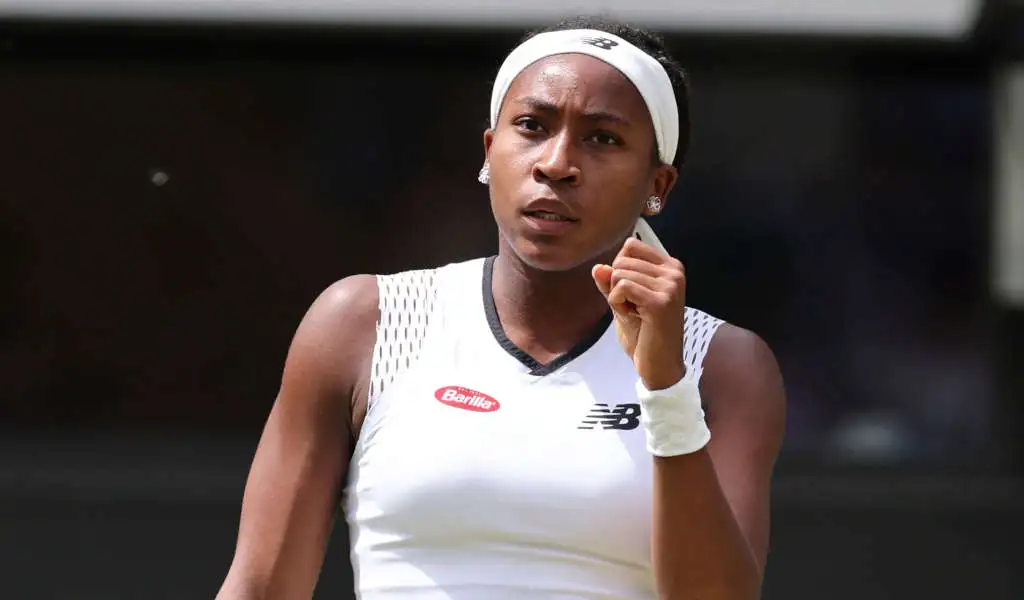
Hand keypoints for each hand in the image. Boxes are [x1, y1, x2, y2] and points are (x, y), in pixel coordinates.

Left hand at [592, 237, 686, 390]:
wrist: (660, 365)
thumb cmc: (645, 334)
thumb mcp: (624, 302)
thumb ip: (611, 282)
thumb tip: (598, 267)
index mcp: (670, 267)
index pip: (631, 246)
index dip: (619, 269)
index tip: (632, 294)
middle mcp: (674, 272)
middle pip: (622, 260)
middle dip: (616, 286)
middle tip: (633, 308)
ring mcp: (670, 286)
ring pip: (619, 273)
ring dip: (617, 297)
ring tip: (635, 314)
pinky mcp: (660, 301)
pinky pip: (621, 287)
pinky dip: (617, 303)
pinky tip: (632, 317)